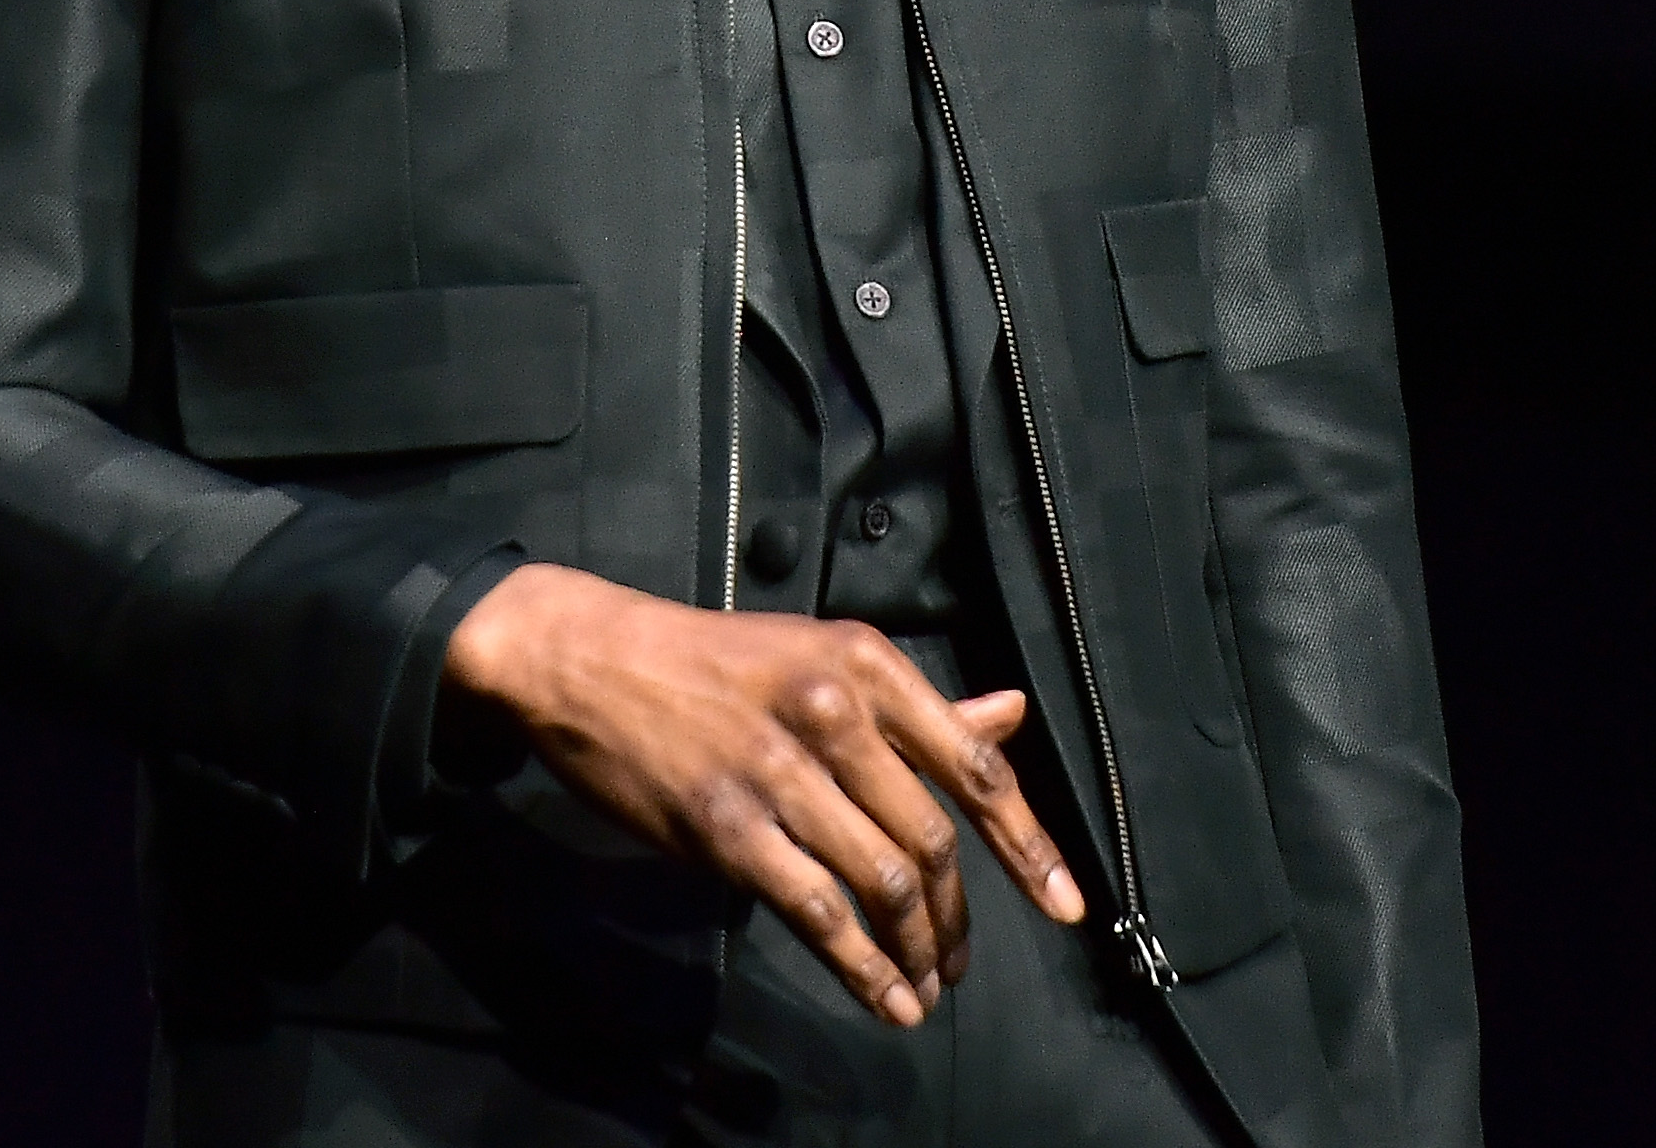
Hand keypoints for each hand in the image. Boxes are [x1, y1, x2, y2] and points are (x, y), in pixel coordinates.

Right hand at [439, 563, 1086, 1023]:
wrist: (591, 660)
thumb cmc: (716, 662)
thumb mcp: (823, 659)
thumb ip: (917, 708)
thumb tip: (1011, 715)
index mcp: (869, 666)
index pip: (974, 766)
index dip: (1027, 845)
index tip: (1064, 903)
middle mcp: (834, 713)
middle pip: (931, 838)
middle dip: (958, 915)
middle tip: (963, 961)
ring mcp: (778, 772)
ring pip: (880, 881)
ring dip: (915, 948)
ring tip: (926, 985)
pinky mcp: (726, 827)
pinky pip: (815, 911)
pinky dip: (860, 966)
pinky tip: (883, 995)